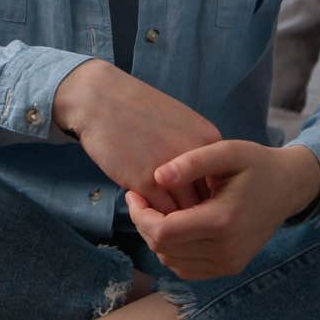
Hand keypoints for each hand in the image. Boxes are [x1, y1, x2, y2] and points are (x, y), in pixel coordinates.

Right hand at [54, 60, 222, 212]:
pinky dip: (153, 218)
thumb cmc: (137, 109)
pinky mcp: (145, 182)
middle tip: (180, 219)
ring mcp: (172, 172)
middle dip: (194, 215)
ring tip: (160, 219)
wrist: (100, 99)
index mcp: (210, 141)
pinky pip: (159, 215)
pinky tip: (144, 210)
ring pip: (184, 215)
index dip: (206, 197)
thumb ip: (194, 150)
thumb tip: (198, 182)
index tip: (192, 202)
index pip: (219, 185)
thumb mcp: (179, 122)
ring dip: (173, 221)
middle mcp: (196, 158)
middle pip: (206, 202)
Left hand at [125, 139, 319, 279]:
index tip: (133, 193)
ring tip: (157, 209)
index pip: (162, 232)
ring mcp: (229, 263)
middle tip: (141, 198)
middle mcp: (226, 250)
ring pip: (171, 261)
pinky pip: (186, 269)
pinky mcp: (230, 268)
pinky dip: (172, 251)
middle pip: (163, 249)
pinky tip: (174, 226)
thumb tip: (157, 176)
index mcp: (222, 221)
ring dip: (157, 238)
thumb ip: (192, 161)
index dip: (139, 214)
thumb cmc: (256, 164)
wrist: (288, 187)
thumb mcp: (227, 151)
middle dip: (144, 224)